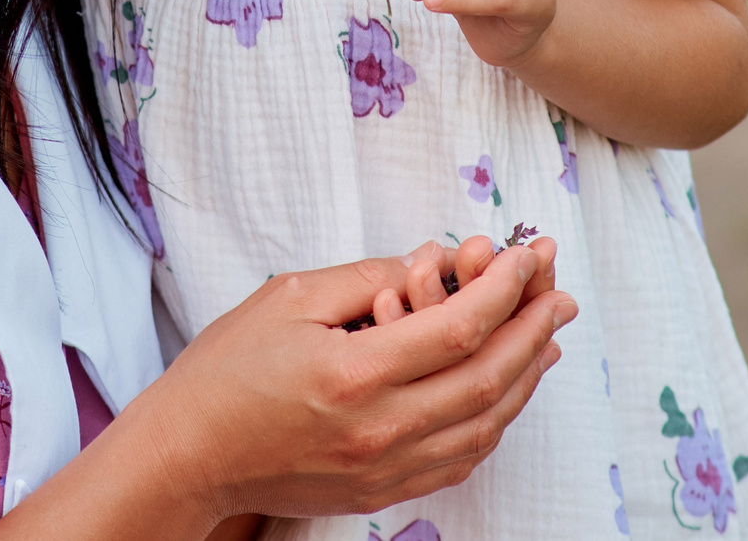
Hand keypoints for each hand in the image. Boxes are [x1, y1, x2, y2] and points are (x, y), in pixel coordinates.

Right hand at [102, 241, 573, 531]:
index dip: (505, 289)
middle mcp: (379, 430)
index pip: (459, 328)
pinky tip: (504, 392)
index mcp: (354, 374)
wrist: (189, 455)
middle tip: (559, 292)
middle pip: (488, 378)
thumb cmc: (227, 371)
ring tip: (547, 338)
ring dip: (525, 377)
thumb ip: (368, 278)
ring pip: (485, 424)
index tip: (527, 256)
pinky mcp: (381, 491)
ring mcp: (384, 468)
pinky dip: (494, 421)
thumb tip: (434, 265)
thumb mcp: (290, 297)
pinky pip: (460, 459)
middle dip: (533, 328)